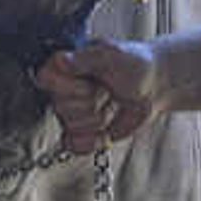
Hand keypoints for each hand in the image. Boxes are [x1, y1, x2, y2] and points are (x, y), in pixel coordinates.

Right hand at [35, 39, 163, 154]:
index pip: (45, 80)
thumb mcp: (112, 55)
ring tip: (112, 102)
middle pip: (62, 108)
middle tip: (108, 90)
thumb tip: (60, 61)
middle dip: (93, 102)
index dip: (70, 86)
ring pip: (73, 126)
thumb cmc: (134, 64)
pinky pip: (75, 145)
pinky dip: (95, 140)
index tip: (90, 81)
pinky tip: (107, 129)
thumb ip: (85, 58)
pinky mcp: (82, 132)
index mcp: (64, 66)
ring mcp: (71, 113)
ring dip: (101, 117)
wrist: (155, 87)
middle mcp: (63, 90)